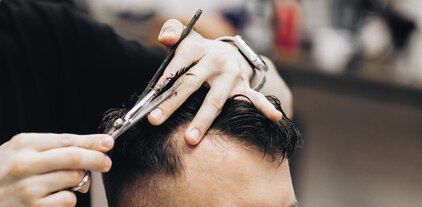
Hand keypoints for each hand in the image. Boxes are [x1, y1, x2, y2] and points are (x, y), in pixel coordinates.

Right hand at [0, 133, 113, 206]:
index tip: (108, 143)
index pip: (66, 139)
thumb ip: (46, 148)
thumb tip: (85, 146)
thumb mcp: (14, 152)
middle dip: (97, 159)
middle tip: (106, 163)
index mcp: (23, 144)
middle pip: (74, 157)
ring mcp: (29, 187)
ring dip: (77, 183)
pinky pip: (66, 202)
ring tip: (62, 183)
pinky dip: (66, 200)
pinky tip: (51, 198)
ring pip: (73, 181)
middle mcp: (25, 163)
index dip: (92, 141)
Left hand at [147, 19, 282, 144]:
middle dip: (172, 103)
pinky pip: (254, 98)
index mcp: (197, 48)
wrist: (227, 52)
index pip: (176, 67)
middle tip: (155, 120)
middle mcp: (215, 61)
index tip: (147, 102)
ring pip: (215, 100)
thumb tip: (165, 37)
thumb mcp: (185, 37)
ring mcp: (231, 75)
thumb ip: (171, 32)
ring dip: (203, 120)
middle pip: (191, 84)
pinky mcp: (243, 86)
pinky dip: (264, 107)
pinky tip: (274, 117)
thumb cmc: (198, 51)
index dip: (161, 84)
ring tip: (190, 138)